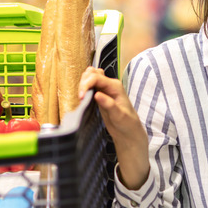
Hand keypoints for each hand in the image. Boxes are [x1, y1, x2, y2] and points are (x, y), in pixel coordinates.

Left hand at [79, 67, 149, 189]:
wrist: (129, 134)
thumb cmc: (117, 119)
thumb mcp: (104, 101)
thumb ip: (97, 87)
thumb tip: (87, 73)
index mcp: (109, 85)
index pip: (92, 74)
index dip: (83, 80)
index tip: (78, 93)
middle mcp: (113, 87)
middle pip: (93, 74)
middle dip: (84, 81)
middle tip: (80, 94)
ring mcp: (117, 98)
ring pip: (100, 79)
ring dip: (89, 83)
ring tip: (84, 94)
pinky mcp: (119, 112)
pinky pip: (110, 102)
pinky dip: (104, 100)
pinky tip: (98, 97)